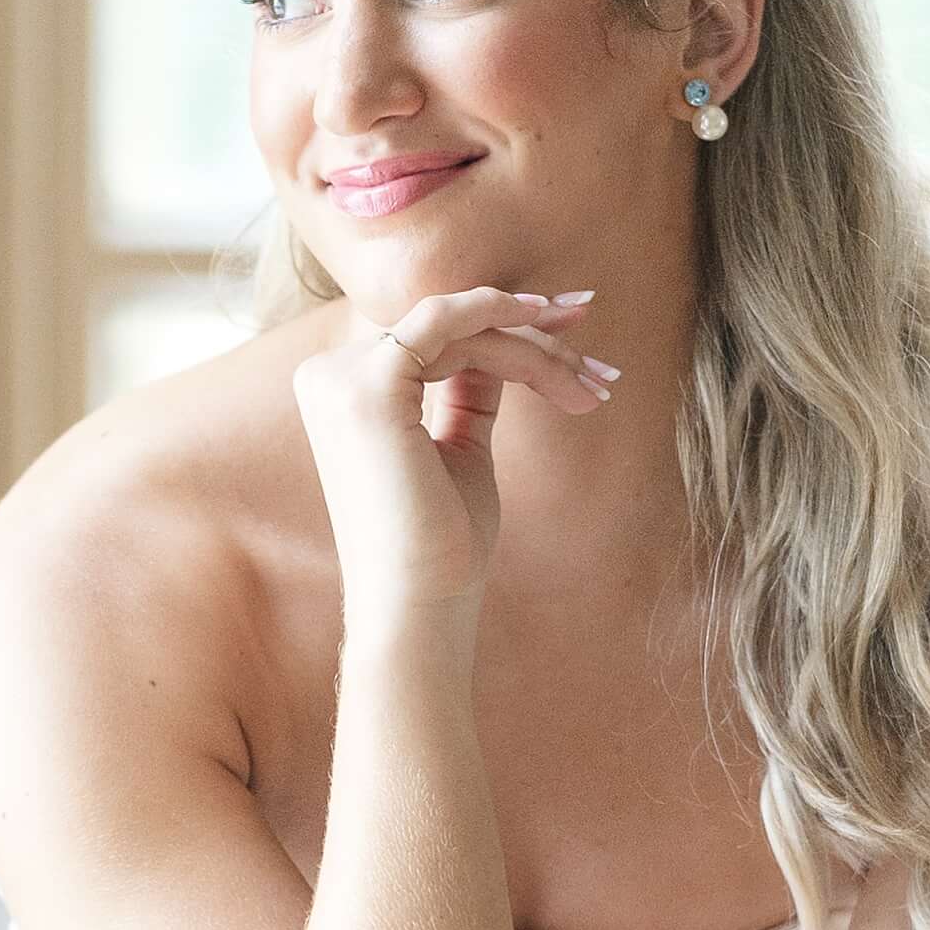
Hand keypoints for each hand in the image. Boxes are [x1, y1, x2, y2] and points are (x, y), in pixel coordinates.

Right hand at [289, 283, 614, 643]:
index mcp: (343, 393)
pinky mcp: (367, 386)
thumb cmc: (443, 544)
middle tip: (599, 362)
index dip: (504, 327)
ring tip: (592, 388)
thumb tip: (505, 336)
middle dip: (532, 334)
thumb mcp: (460, 446)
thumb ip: (468, 389)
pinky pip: (448, 325)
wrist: (422, 604)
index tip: (571, 330)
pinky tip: (551, 338)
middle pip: (448, 329)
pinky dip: (504, 325)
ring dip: (536, 350)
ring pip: (459, 327)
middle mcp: (329, 377)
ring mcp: (341, 378)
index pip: (433, 341)